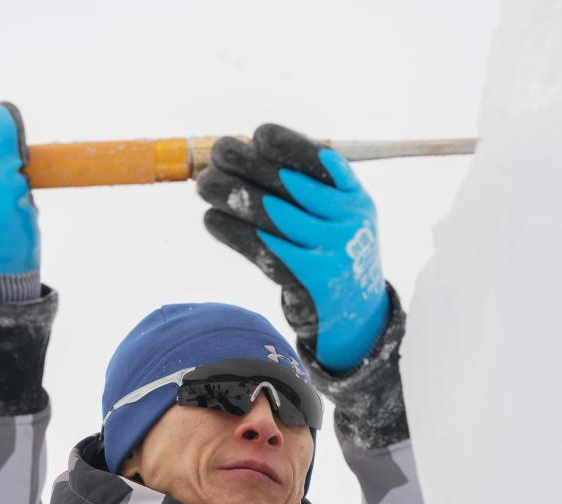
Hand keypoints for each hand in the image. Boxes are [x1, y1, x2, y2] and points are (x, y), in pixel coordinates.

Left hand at [196, 124, 388, 372]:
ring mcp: (332, 254)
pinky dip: (235, 234)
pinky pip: (266, 252)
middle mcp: (349, 223)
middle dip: (252, 165)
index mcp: (356, 198)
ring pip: (275, 218)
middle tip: (219, 151)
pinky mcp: (310, 283)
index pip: (325, 163)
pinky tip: (212, 219)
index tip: (258, 134)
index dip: (291, 146)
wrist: (357, 311)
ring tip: (205, 183)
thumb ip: (305, 186)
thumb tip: (244, 153)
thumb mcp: (337, 213)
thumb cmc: (333, 248)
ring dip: (235, 197)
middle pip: (294, 188)